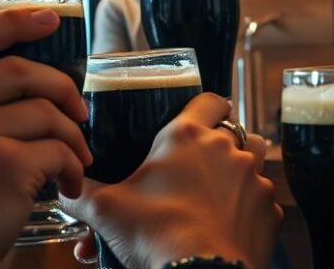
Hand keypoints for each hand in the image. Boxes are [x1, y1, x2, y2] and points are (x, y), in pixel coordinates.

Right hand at [0, 9, 91, 266]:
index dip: (14, 20)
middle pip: (17, 70)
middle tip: (78, 107)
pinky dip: (72, 166)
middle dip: (60, 85)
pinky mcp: (4, 166)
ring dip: (72, 134)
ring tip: (76, 156)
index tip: (49, 19)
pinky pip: (56, 150)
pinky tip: (67, 183)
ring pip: (44, 111)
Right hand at [62, 94, 281, 268]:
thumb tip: (63, 190)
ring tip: (219, 191)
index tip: (197, 117)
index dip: (203, 106)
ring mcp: (255, 179)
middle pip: (236, 130)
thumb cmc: (153, 234)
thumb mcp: (105, 210)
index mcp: (187, 135)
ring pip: (257, 161)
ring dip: (241, 170)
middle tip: (198, 166)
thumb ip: (81, 193)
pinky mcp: (270, 211)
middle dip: (220, 144)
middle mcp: (227, 149)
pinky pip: (264, 201)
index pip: (208, 99)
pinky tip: (230, 225)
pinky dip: (250, 209)